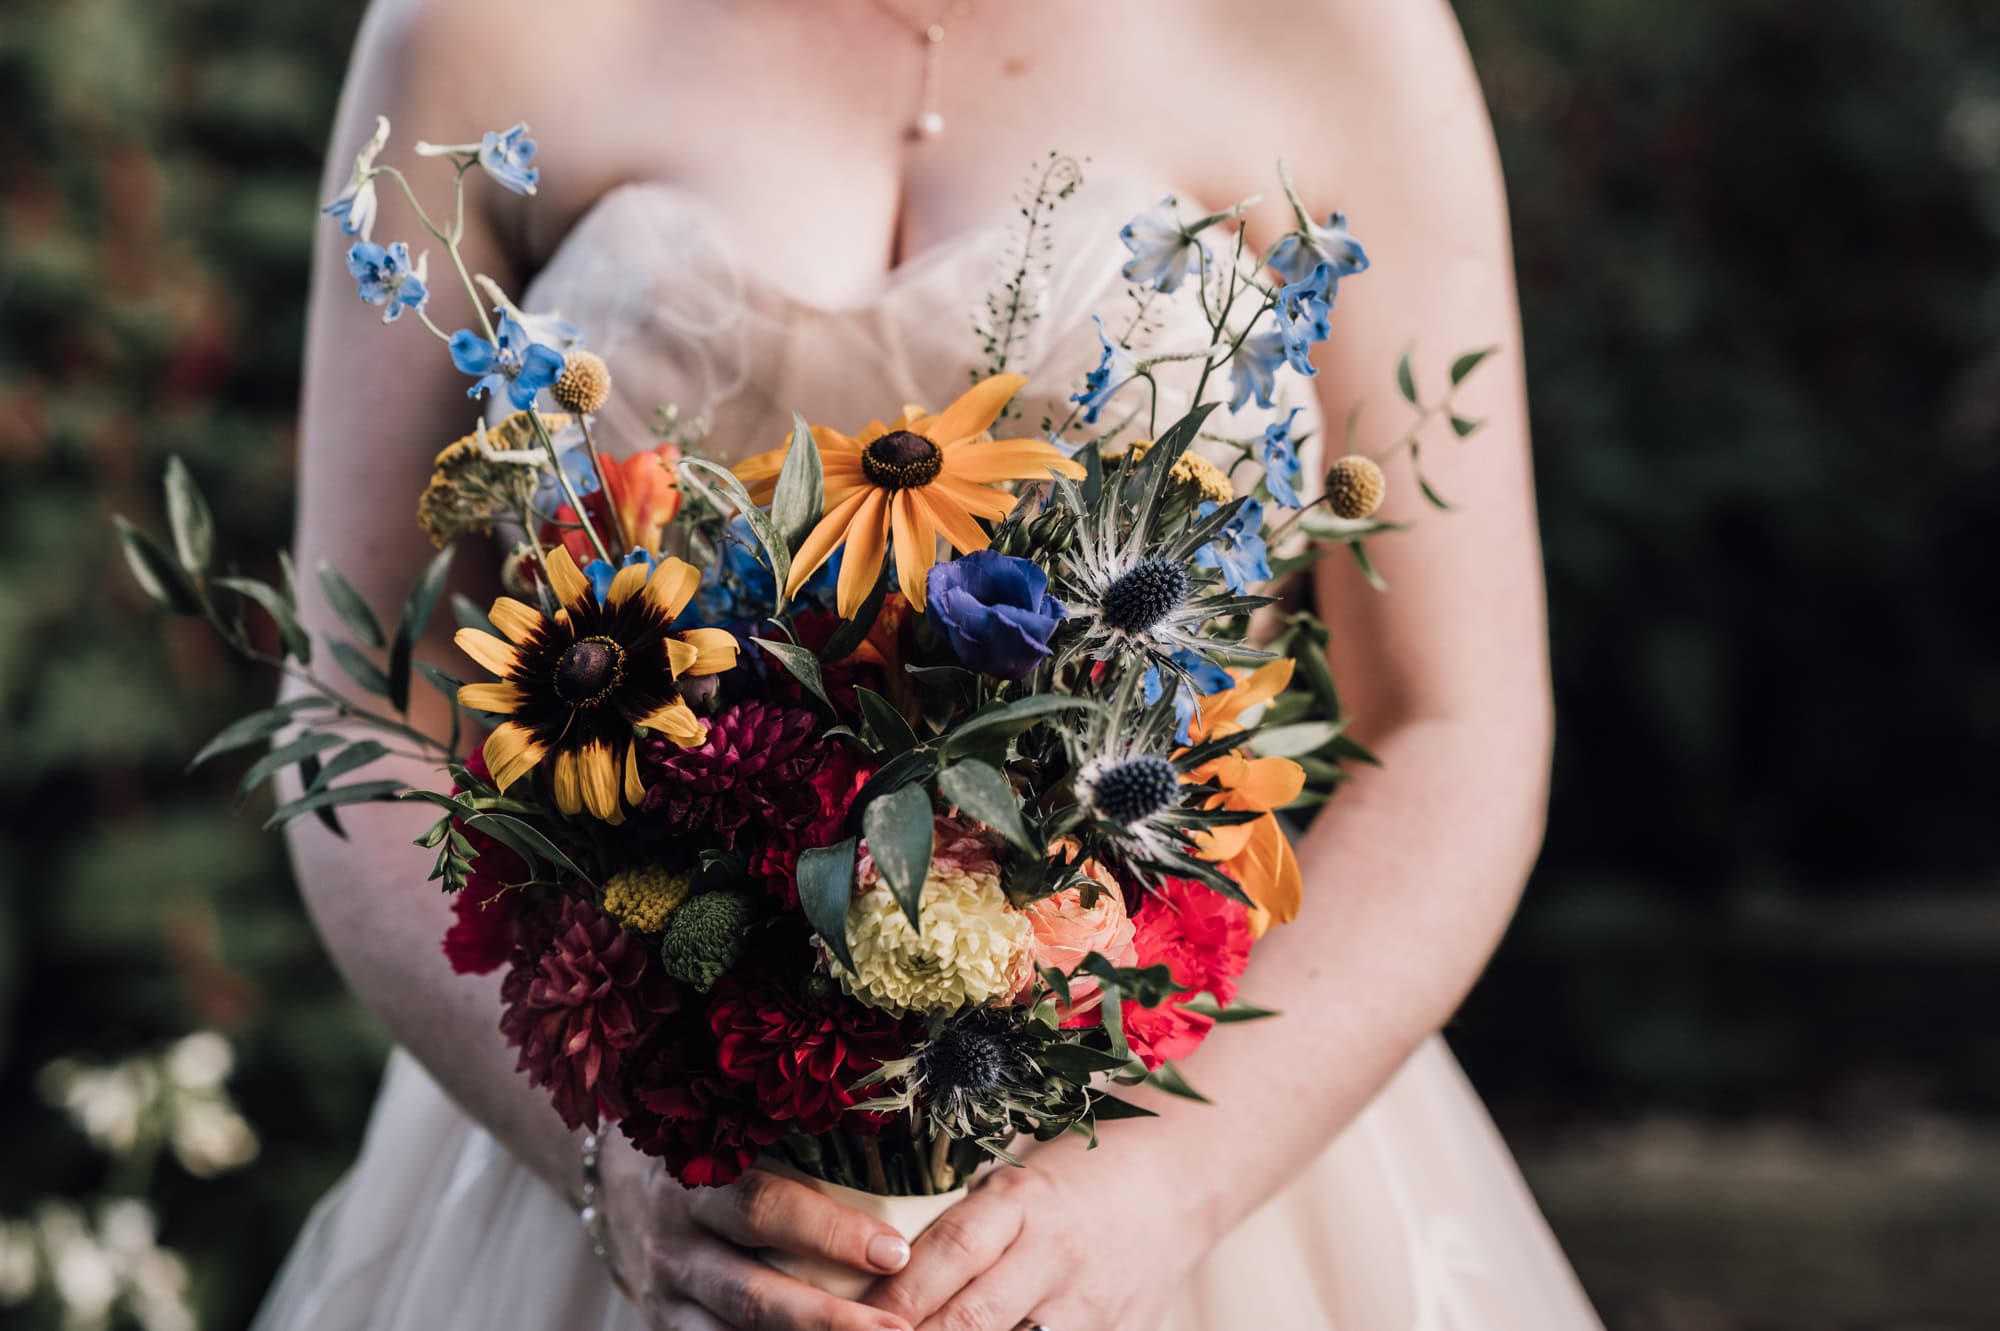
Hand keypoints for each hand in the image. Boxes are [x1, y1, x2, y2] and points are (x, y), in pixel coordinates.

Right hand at [600, 1136, 915, 1330]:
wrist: (617, 1182)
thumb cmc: (713, 1146)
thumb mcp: (742, 1128)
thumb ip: (804, 1138)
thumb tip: (909, 1144)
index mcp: (700, 1177)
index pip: (764, 1208)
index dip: (830, 1233)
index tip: (897, 1252)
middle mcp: (676, 1240)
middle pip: (750, 1292)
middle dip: (827, 1320)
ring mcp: (666, 1294)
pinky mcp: (663, 1326)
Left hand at [861, 1137, 1203, 1330]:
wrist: (1177, 1180)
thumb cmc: (1076, 1177)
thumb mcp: (1014, 1184)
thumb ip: (963, 1233)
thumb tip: (887, 1284)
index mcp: (1022, 1202)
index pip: (948, 1255)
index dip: (897, 1295)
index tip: (855, 1316)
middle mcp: (1055, 1255)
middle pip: (971, 1319)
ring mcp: (1089, 1305)